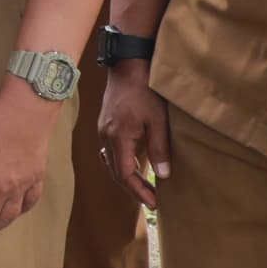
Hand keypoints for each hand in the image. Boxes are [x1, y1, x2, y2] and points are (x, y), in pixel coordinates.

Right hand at [97, 60, 170, 207]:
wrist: (128, 64)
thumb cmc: (145, 89)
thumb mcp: (157, 120)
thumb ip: (159, 149)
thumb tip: (163, 176)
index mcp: (118, 138)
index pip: (125, 175)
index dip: (139, 191)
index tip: (154, 203)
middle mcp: (106, 137)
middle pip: (115, 172)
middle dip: (133, 189)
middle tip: (151, 201)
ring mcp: (103, 130)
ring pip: (111, 163)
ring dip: (125, 178)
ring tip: (142, 188)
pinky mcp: (105, 124)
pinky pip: (109, 152)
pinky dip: (119, 164)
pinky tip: (129, 165)